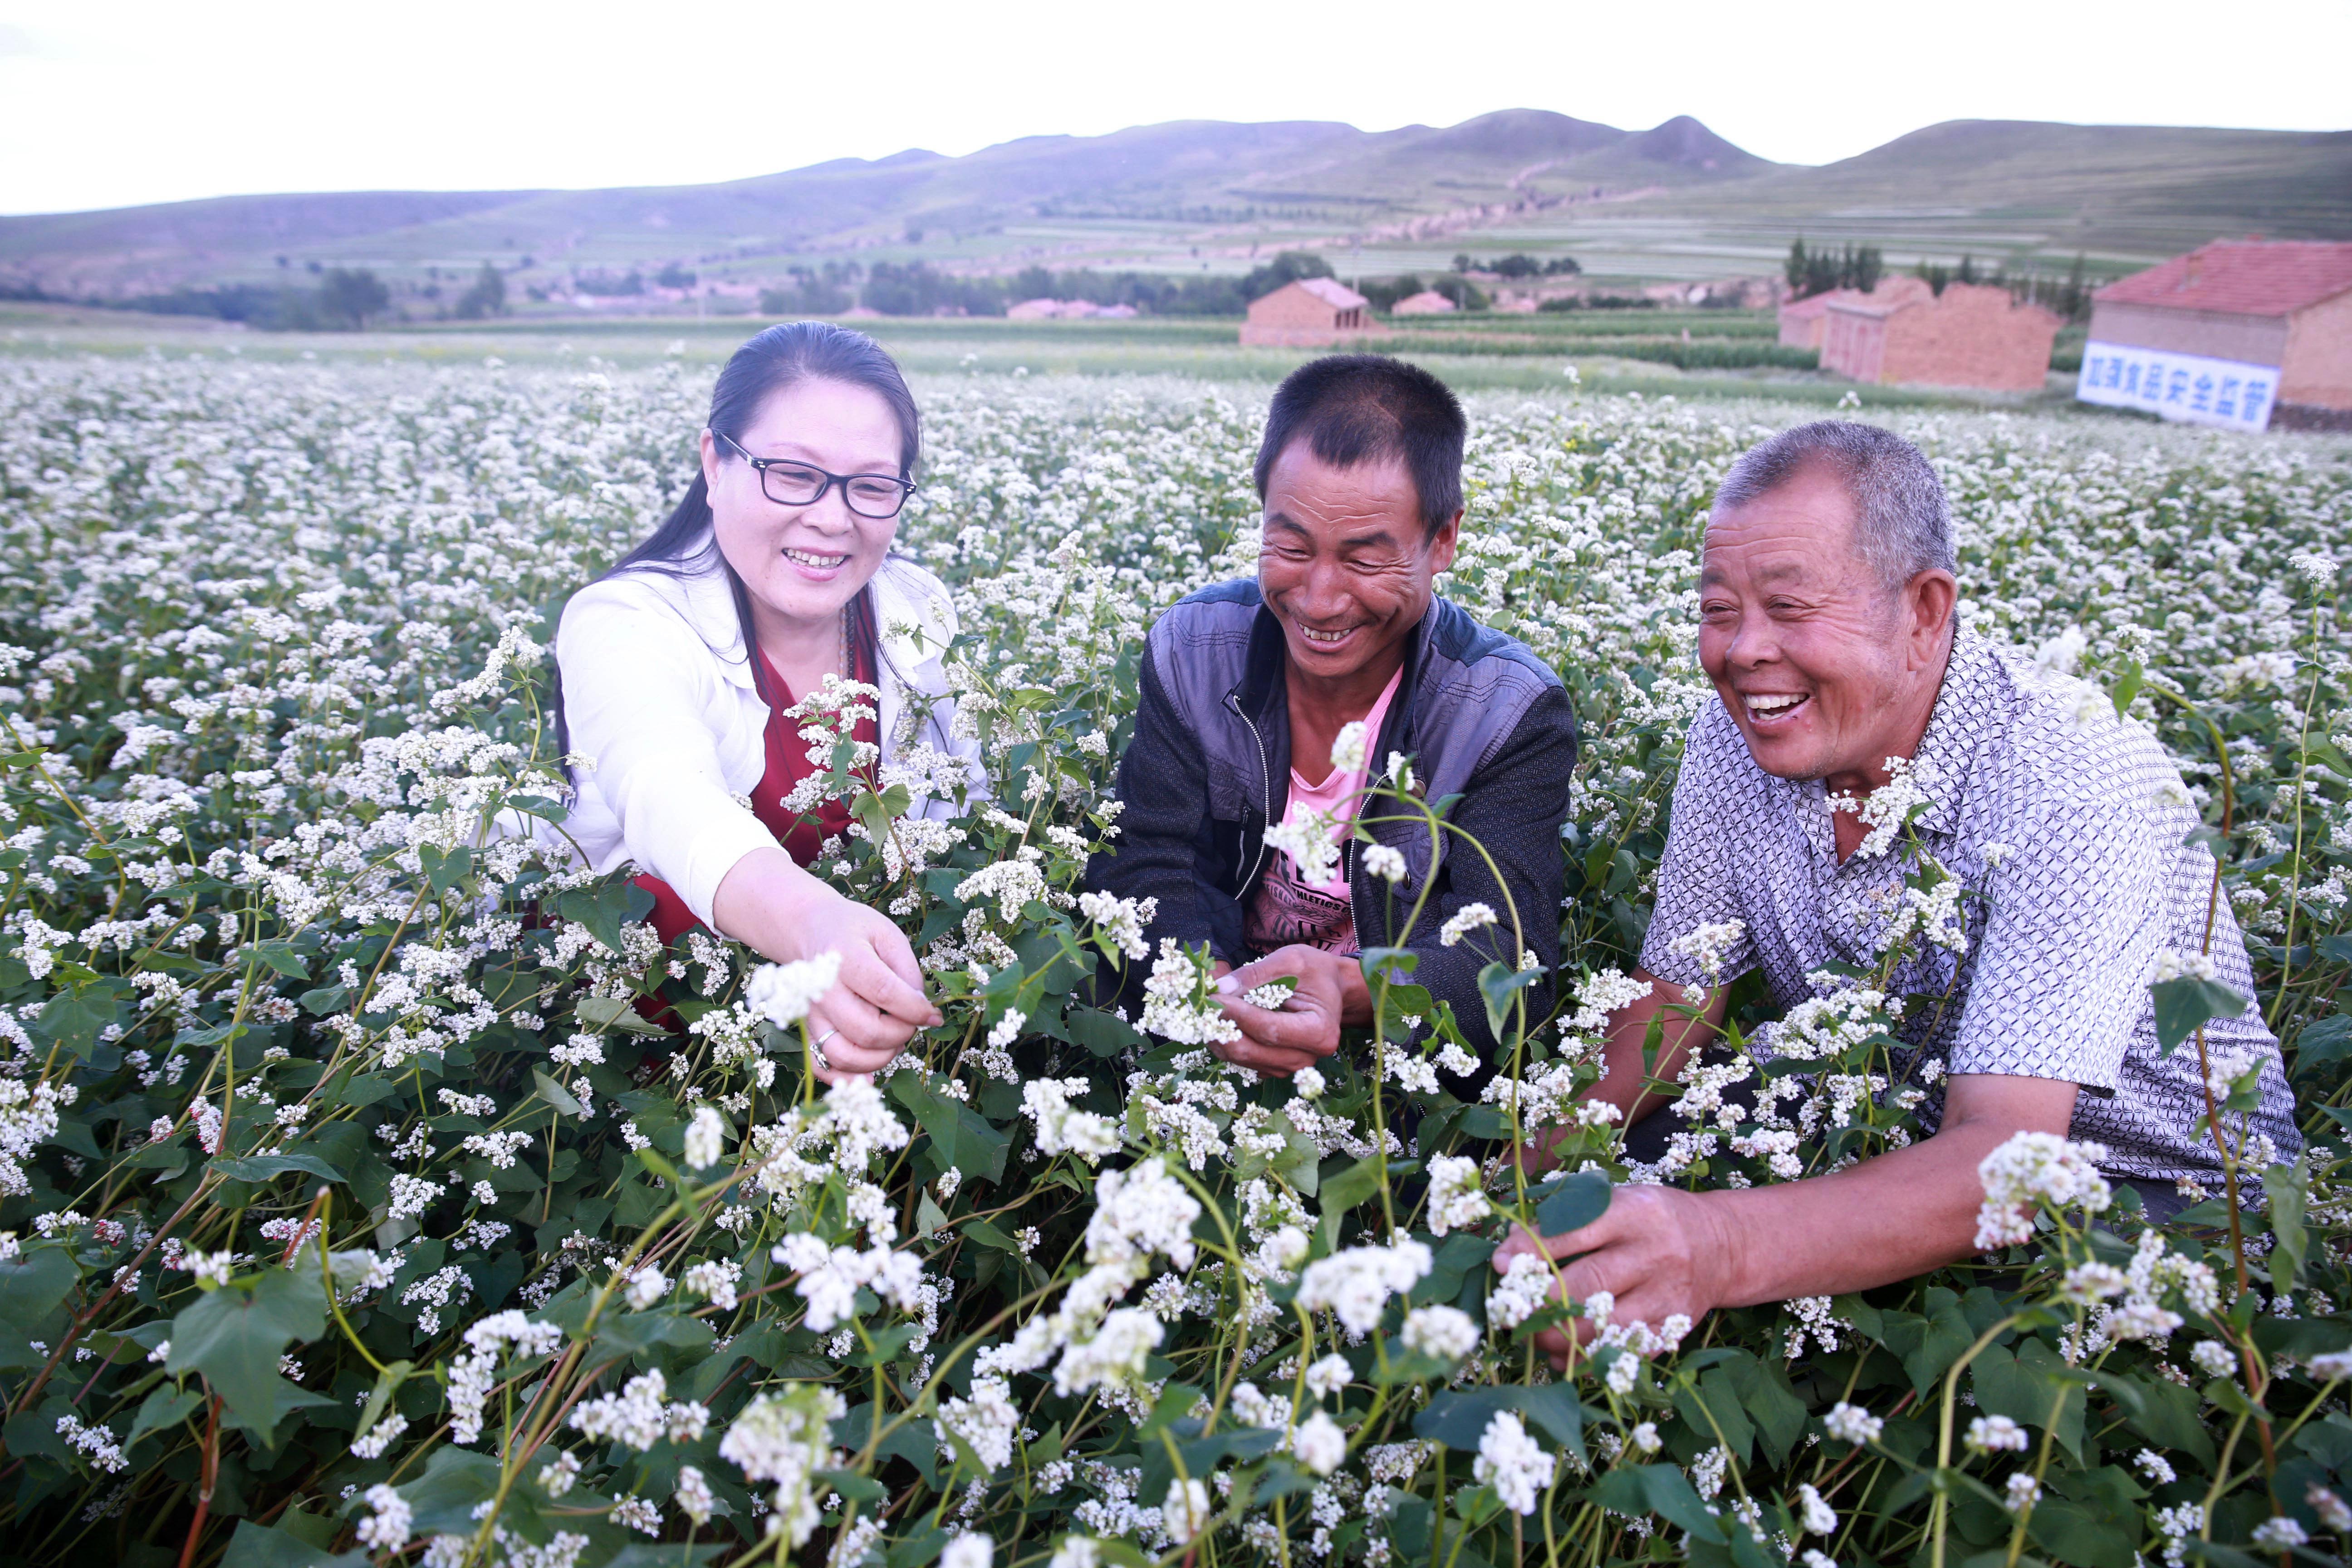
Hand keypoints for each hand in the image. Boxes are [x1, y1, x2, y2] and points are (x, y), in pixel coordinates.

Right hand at [713, 848, 942, 1083]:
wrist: (810, 930)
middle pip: (866, 1030)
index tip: (933, 1016)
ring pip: (844, 1056)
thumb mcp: (888, 935)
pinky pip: (822, 1066)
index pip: (885, 993)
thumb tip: (923, 1011)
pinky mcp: (807, 1030)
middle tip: (911, 1025)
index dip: (915, 1010)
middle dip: (900, 1035)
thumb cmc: (855, 931)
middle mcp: (823, 990)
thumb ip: (907, 971)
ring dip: (879, 1059)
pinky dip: (847, 1079)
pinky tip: (870, 1075)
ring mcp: (811, 1014)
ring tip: (893, 1041)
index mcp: (846, 958)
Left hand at [1207, 946, 1345, 1076]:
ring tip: (1205, 1010)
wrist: (1330, 989)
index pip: (1269, 1030)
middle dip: (1221, 1027)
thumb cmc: (1315, 972)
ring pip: (1241, 1059)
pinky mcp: (1274, 1068)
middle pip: (1251, 1051)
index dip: (1237, 1014)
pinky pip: (1242, 1061)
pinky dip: (1225, 1042)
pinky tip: (1218, 1021)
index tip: (1213, 996)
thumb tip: (1220, 988)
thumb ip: (1256, 974)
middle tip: (1200, 1004)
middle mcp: (1306, 1057)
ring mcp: (1290, 1068)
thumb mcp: (1291, 960)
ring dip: (1218, 1036)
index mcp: (1319, 1032)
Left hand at [1491, 1184, 1732, 1370]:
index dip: (1533, 1250)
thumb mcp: (1614, 1202)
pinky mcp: (1673, 1327)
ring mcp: (1667, 1294)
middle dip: (1542, 1302)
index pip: (1575, 1231)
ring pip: (1606, 1326)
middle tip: (1510, 1311)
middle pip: (1589, 1284)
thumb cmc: (1649, 1220)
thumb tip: (1509, 1253)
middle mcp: (1654, 1253)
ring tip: (1533, 1336)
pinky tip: (1565, 1356)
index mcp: (1633, 1212)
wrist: (1719, 1246)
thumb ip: (1565, 1221)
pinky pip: (1625, 1352)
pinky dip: (1589, 1360)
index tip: (1500, 1265)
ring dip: (1561, 1338)